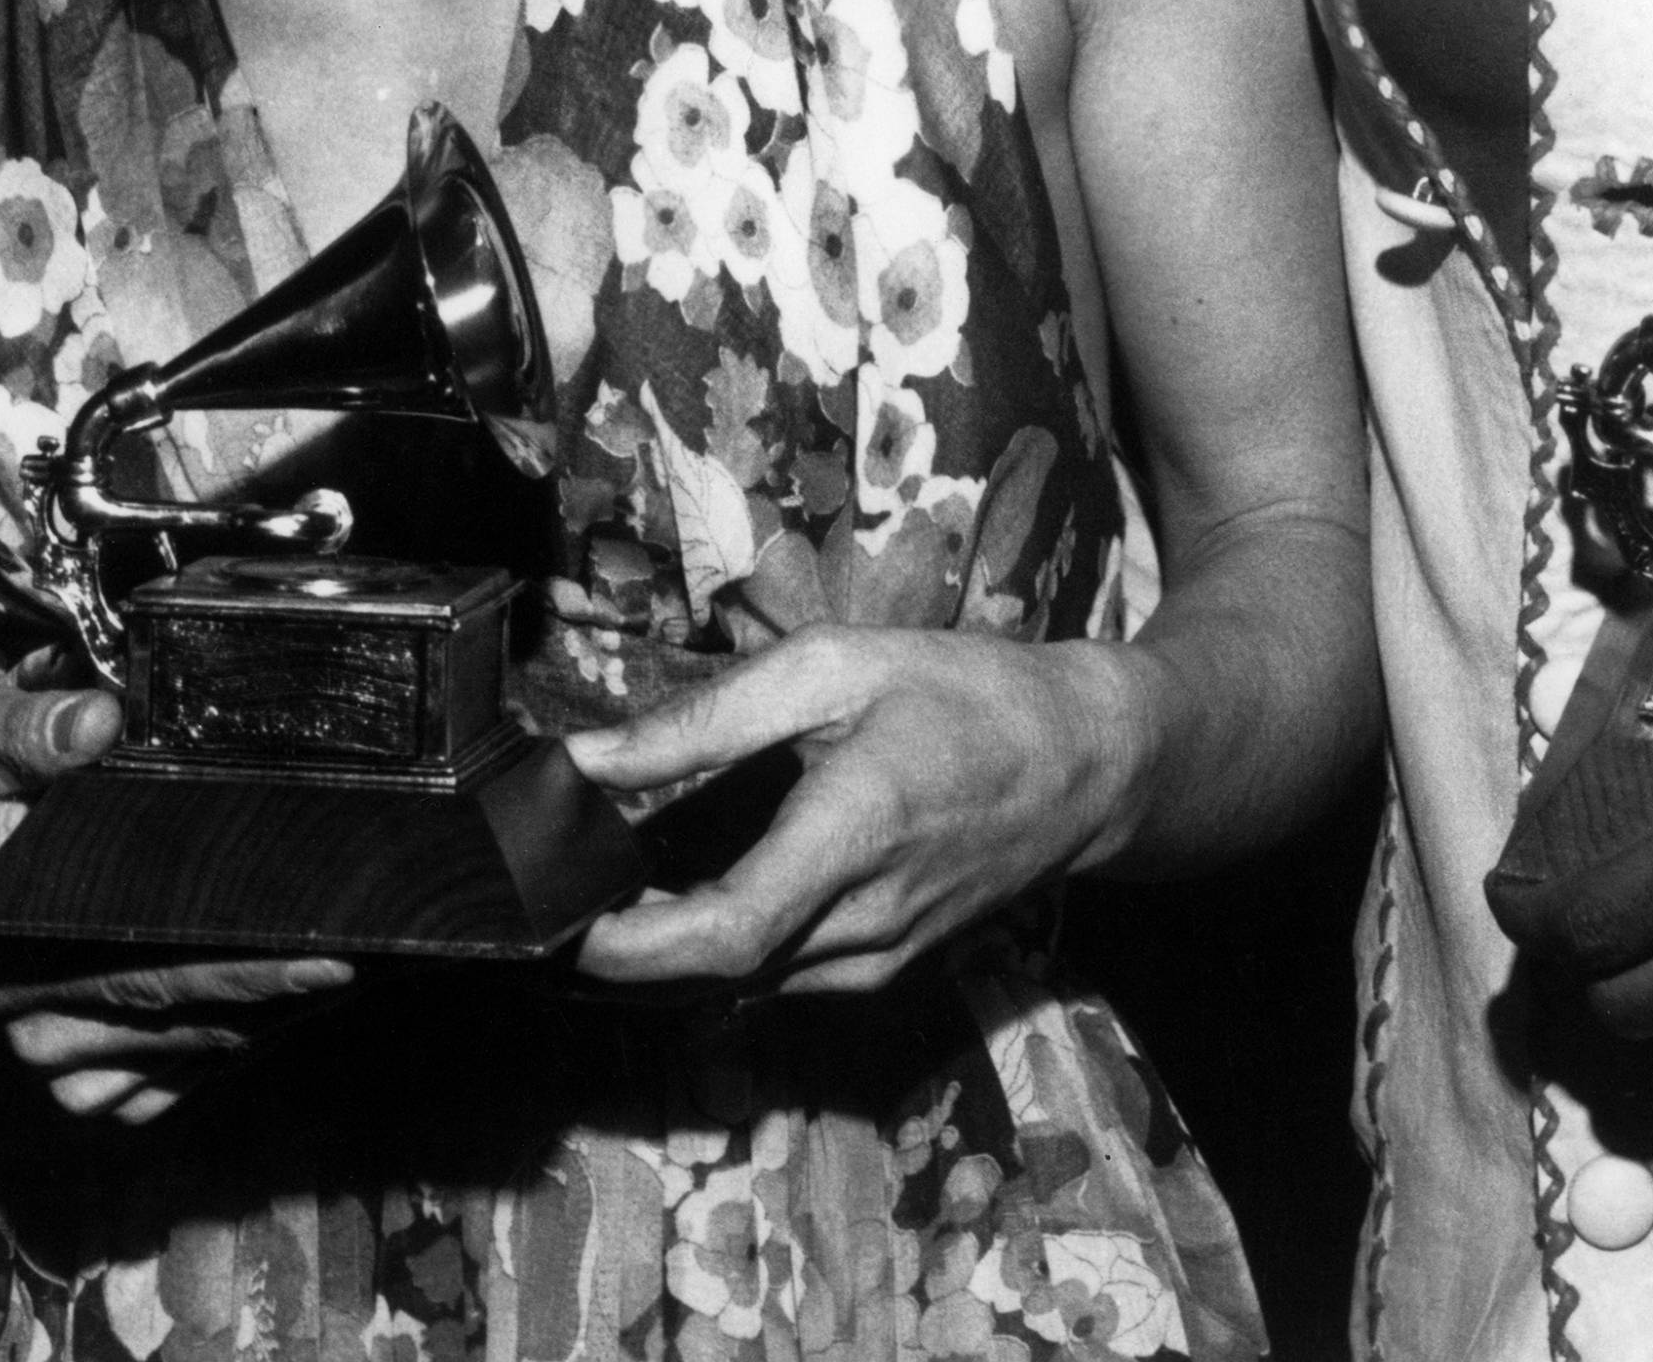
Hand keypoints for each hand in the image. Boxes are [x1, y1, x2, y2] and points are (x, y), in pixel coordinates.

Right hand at [0, 680, 350, 1126]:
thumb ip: (25, 726)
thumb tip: (100, 718)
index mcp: (3, 948)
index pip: (142, 964)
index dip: (239, 964)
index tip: (324, 949)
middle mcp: (26, 1023)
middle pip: (181, 1015)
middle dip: (285, 992)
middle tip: (376, 956)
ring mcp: (54, 1063)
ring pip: (189, 1054)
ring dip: (274, 1022)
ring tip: (362, 970)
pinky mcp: (81, 1083)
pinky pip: (172, 1084)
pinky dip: (233, 1050)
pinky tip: (293, 1008)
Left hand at [563, 628, 1149, 994]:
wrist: (1093, 761)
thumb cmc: (971, 696)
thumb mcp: (839, 664)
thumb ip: (708, 718)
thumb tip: (589, 758)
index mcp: (856, 831)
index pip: (725, 933)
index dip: (629, 949)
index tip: (560, 924)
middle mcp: (869, 919)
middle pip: (716, 974)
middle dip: (625, 952)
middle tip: (564, 898)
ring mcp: (883, 959)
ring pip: (744, 988)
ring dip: (671, 960)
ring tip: (620, 895)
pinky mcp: (890, 971)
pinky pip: (783, 983)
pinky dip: (727, 956)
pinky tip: (700, 903)